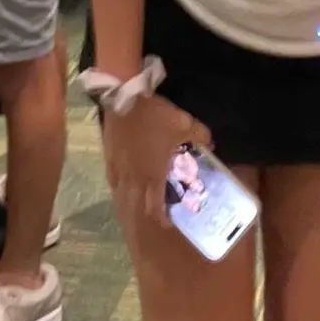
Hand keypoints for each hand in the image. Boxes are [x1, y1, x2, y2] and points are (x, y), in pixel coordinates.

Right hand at [101, 95, 209, 226]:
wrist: (124, 98)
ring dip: (134, 199)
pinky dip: (121, 184)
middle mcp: (134, 177)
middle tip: (158, 209)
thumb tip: (211, 145)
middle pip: (137, 205)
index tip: (169, 221)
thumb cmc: (156, 116)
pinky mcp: (108, 158)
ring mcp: (119, 169)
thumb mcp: (186, 124)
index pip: (153, 207)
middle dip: (148, 211)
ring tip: (142, 195)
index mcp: (153, 174)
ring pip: (124, 193)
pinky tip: (125, 180)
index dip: (161, 218)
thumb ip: (201, 136)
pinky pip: (114, 178)